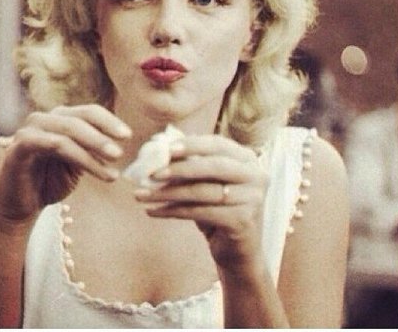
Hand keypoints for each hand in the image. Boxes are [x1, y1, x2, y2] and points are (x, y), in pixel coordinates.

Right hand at [0, 105, 130, 224]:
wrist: (20, 207)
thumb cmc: (50, 182)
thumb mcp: (78, 164)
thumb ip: (93, 150)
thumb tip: (121, 143)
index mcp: (61, 118)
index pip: (89, 112)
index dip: (109, 121)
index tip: (128, 136)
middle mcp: (44, 119)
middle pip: (79, 119)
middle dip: (102, 137)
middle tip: (120, 154)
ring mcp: (29, 131)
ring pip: (66, 133)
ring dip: (91, 150)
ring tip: (111, 170)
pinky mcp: (18, 147)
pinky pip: (46, 143)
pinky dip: (68, 151)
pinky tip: (86, 165)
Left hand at [134, 135, 268, 274]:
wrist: (239, 253)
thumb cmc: (219, 209)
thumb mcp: (208, 182)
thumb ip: (192, 162)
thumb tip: (160, 143)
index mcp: (247, 159)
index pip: (217, 144)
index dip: (191, 144)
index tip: (165, 147)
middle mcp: (256, 175)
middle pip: (212, 166)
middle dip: (178, 168)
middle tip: (151, 173)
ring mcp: (252, 198)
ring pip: (202, 191)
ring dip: (168, 192)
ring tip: (142, 194)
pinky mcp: (242, 220)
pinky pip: (200, 212)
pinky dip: (172, 211)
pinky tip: (153, 211)